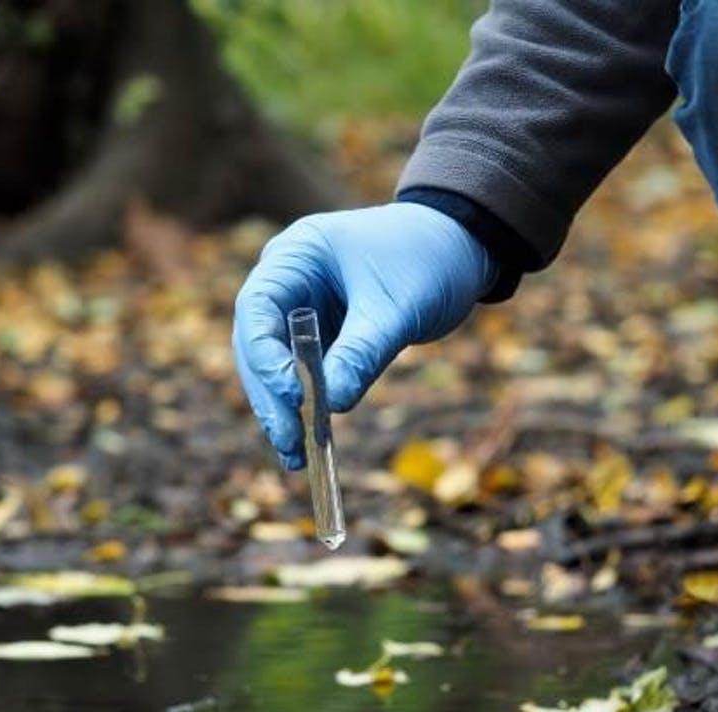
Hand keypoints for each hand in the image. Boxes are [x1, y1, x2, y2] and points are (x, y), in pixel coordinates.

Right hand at [232, 202, 495, 468]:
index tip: (290, 393)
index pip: (257, 307)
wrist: (461, 248)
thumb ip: (362, 353)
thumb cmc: (429, 259)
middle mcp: (287, 281)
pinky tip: (307, 447)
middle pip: (257, 344)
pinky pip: (300, 377)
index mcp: (296, 255)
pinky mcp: (319, 337)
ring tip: (296, 457)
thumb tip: (330, 405)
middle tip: (288, 440)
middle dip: (270, 394)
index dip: (265, 354)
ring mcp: (299, 310)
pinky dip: (304, 408)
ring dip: (281, 410)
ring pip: (273, 366)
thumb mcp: (397, 308)